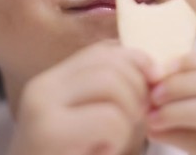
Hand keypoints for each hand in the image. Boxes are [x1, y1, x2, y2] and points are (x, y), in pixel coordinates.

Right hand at [7, 41, 155, 154]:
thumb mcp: (92, 128)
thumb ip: (112, 96)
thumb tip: (154, 69)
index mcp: (52, 83)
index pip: (105, 52)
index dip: (138, 64)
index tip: (152, 92)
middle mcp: (42, 88)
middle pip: (112, 63)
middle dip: (139, 93)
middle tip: (137, 125)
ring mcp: (41, 109)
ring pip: (114, 85)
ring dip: (130, 117)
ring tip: (115, 142)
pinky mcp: (49, 133)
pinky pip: (110, 119)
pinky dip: (119, 140)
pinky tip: (103, 154)